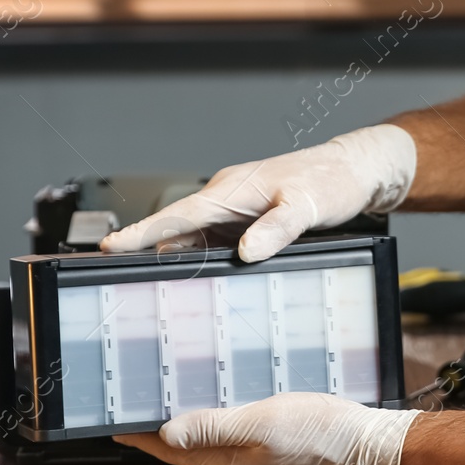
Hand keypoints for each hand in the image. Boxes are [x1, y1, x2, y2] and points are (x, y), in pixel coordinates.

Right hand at [99, 124, 416, 261]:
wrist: (356, 172)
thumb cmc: (331, 181)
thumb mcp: (307, 206)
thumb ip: (277, 228)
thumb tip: (247, 251)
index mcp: (231, 190)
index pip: (177, 215)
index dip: (142, 233)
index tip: (108, 246)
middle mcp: (227, 199)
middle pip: (177, 231)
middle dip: (147, 253)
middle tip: (118, 282)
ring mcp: (235, 211)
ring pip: (195, 241)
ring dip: (176, 262)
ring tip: (152, 293)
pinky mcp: (247, 222)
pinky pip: (215, 245)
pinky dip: (204, 263)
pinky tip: (200, 285)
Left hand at [114, 393, 420, 464]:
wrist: (366, 443)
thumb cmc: (319, 433)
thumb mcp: (262, 423)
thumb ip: (215, 427)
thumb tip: (167, 432)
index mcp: (229, 463)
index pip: (171, 451)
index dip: (141, 437)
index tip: (114, 422)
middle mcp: (237, 463)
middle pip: (184, 447)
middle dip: (156, 428)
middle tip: (134, 403)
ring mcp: (255, 455)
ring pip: (207, 438)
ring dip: (185, 419)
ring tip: (165, 396)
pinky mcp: (272, 443)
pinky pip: (231, 429)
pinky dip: (214, 413)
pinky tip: (217, 396)